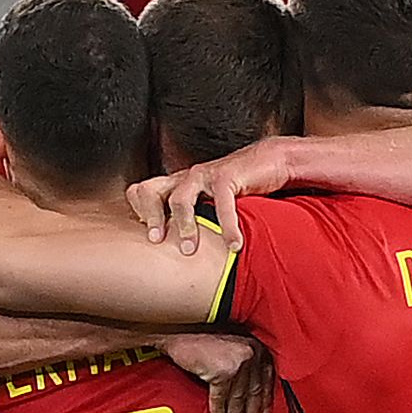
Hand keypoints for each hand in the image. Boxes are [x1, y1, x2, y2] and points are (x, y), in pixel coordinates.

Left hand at [128, 138, 295, 252]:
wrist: (272, 161)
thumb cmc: (242, 188)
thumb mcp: (211, 204)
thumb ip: (197, 220)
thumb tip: (187, 251)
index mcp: (178, 184)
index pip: (142, 192)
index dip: (139, 212)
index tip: (149, 237)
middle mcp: (186, 178)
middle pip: (150, 191)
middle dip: (151, 218)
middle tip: (156, 242)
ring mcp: (204, 175)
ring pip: (180, 199)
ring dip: (184, 227)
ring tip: (189, 250)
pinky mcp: (227, 176)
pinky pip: (221, 204)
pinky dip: (227, 228)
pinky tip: (234, 245)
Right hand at [163, 332, 274, 412]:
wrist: (176, 328)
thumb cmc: (201, 337)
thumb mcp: (231, 346)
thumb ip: (243, 364)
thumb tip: (248, 392)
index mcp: (256, 346)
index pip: (266, 380)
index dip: (265, 401)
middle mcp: (251, 353)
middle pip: (254, 391)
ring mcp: (237, 362)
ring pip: (238, 397)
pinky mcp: (221, 371)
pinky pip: (220, 397)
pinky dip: (219, 411)